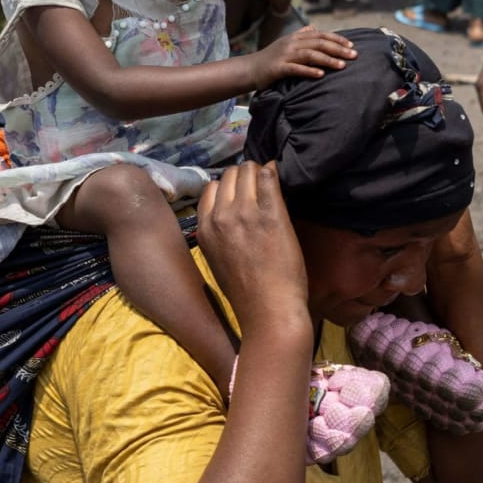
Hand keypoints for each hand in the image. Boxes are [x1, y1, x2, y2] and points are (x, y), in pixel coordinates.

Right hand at [197, 162, 308, 333]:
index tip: (240, 192)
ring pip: (248, 170)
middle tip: (257, 184)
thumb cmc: (245, 292)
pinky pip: (269, 178)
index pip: (211, 188)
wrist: (269, 311)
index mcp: (204, 228)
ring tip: (268, 181)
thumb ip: (217, 232)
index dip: (227, 187)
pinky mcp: (272, 215)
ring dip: (258, 172)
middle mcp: (221, 216)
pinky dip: (273, 173)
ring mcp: (246, 213)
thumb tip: (227, 210)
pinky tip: (278, 177)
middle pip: (229, 175)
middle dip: (243, 176)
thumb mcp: (216, 259)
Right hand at [249, 26, 356, 86]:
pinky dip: (309, 71)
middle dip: (338, 49)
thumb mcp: (286, 43)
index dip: (337, 38)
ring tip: (342, 66)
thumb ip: (301, 34)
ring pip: (310, 55)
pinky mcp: (278, 68)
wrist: (250, 69)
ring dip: (328, 60)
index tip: (352, 45)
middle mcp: (291, 43)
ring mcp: (284, 55)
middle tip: (354, 55)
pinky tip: (321, 75)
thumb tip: (314, 27)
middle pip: (318, 43)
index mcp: (295, 37)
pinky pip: (296, 69)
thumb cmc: (271, 57)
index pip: (320, 35)